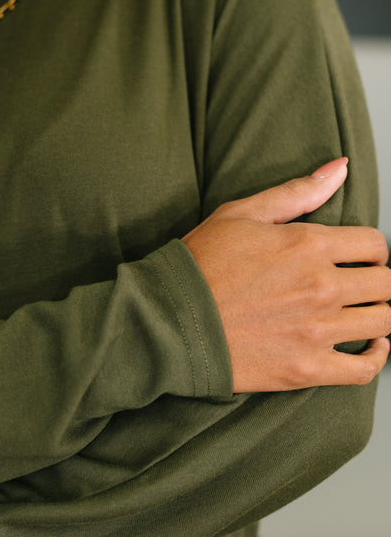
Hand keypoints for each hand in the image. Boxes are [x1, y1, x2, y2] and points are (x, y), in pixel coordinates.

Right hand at [183, 158, 390, 391]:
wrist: (167, 321)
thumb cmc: (200, 265)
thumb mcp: (240, 213)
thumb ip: (297, 192)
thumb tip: (340, 167)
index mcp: (308, 245)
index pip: (374, 244)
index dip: (371, 249)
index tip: (359, 256)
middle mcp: (321, 287)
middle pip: (384, 283)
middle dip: (377, 279)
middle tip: (359, 283)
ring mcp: (317, 331)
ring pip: (382, 321)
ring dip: (378, 313)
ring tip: (363, 311)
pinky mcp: (307, 369)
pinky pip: (364, 368)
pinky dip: (376, 356)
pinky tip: (373, 345)